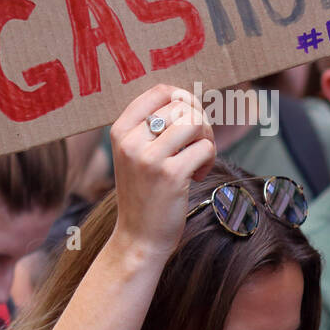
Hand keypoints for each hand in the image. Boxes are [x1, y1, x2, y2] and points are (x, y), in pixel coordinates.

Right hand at [108, 84, 214, 258]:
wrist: (138, 238)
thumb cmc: (144, 193)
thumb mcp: (136, 154)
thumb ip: (153, 126)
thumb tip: (188, 97)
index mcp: (120, 130)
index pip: (160, 91)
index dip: (184, 99)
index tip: (188, 121)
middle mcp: (131, 140)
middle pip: (182, 105)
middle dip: (200, 121)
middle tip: (197, 145)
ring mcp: (149, 158)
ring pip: (195, 122)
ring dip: (206, 138)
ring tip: (198, 159)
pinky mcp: (170, 175)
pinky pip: (205, 147)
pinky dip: (209, 159)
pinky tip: (196, 175)